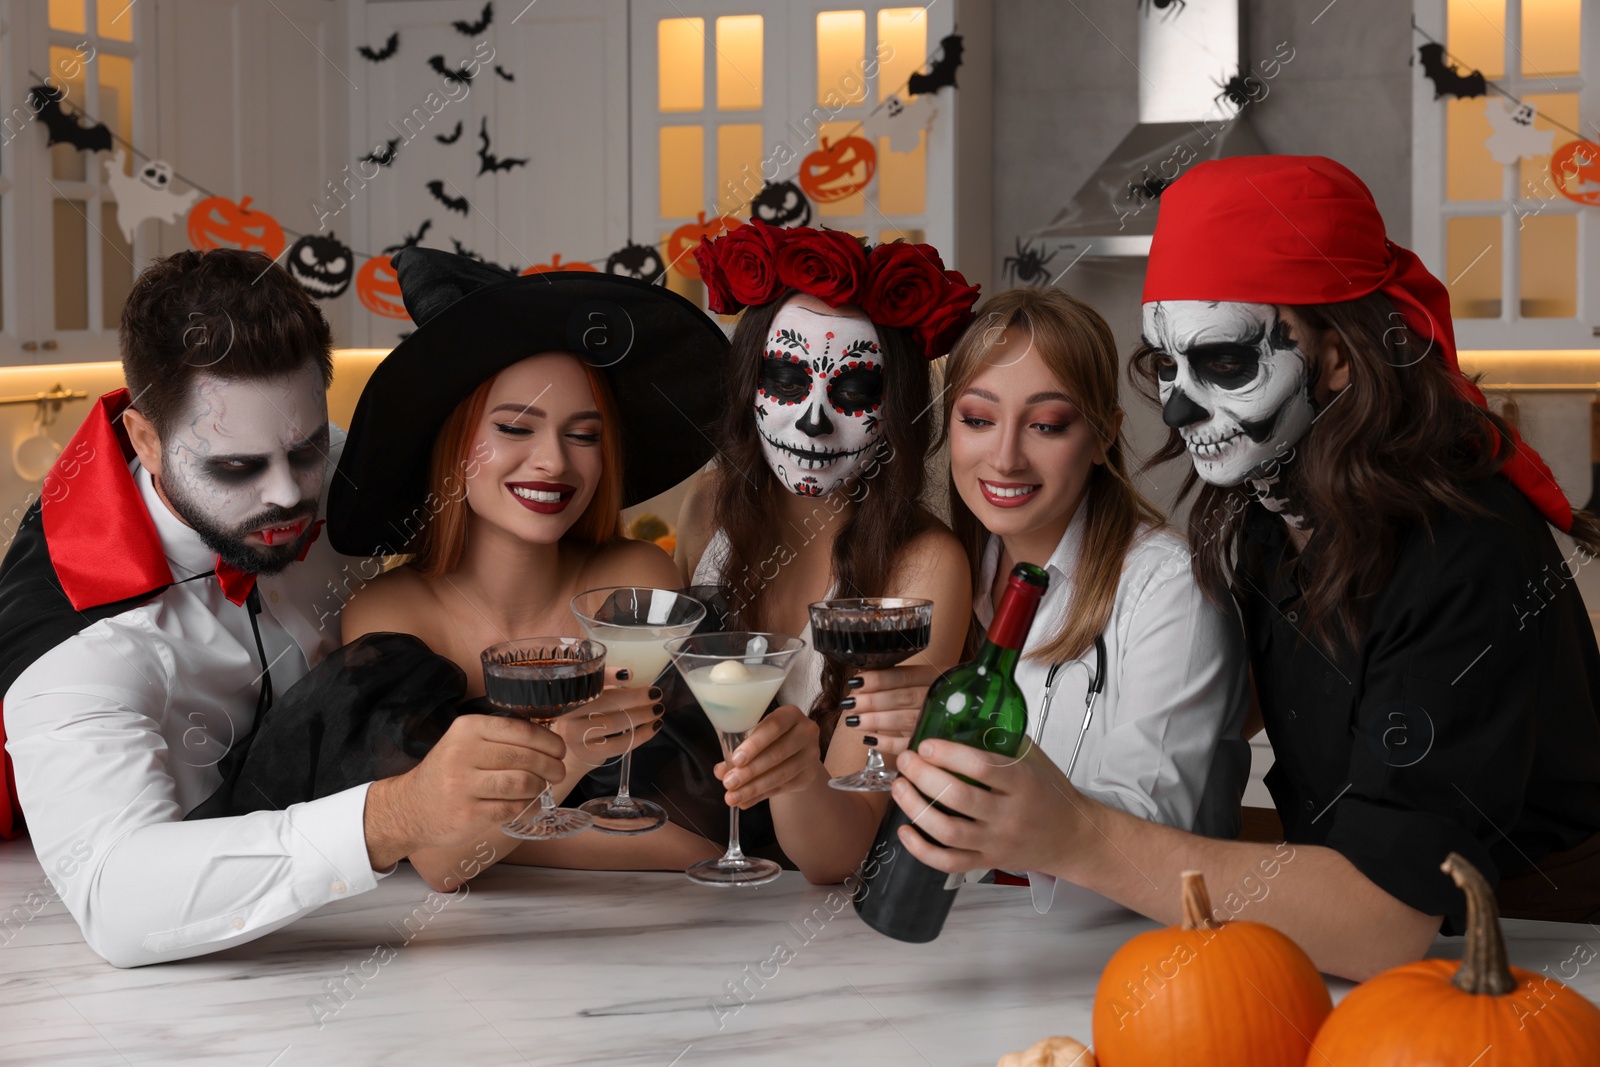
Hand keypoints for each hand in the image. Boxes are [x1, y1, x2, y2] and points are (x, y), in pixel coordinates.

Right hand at [366, 713, 566, 867]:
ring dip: (540, 786)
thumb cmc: (447, 772)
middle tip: (558, 772)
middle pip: (525, 757)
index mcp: (467, 729)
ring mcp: (463, 786)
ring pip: (522, 783)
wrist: (410, 808)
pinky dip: (527, 805)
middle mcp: (463, 753)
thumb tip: (548, 738)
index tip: (559, 750)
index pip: (521, 730)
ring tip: (542, 787)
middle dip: (551, 766)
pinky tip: (527, 803)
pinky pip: (512, 808)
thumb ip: (500, 737)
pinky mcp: (467, 814)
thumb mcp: (465, 742)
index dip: (548, 741)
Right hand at [552, 683, 662, 773]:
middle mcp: (569, 713)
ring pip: (613, 724)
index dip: (609, 676)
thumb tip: (639, 684)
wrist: (569, 754)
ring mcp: (576, 735)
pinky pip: (619, 744)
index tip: (629, 674)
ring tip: (658, 709)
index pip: (589, 681)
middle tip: (656, 693)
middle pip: (605, 703)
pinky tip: (654, 727)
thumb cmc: (585, 719)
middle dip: (634, 697)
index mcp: (570, 694)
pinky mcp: (588, 752)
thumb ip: (608, 690)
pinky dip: (641, 735)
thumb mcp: (591, 700)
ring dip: (640, 716)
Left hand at [712, 704, 822, 807]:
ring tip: (732, 797)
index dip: (754, 744)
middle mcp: (806, 732)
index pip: (774, 726)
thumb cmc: (768, 738)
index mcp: (790, 714)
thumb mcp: (753, 736)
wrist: (793, 751)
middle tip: (728, 782)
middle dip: (750, 771)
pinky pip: (783, 788)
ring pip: (781, 775)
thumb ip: (737, 750)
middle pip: (777, 753)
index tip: (736, 760)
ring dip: (754, 788)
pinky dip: (761, 796)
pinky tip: (745, 801)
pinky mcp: (809, 776)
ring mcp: (811, 755)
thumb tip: (720, 770)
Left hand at [841, 663, 939, 759]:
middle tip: (850, 703)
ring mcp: (939, 721)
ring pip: (906, 720)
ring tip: (853, 721)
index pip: (905, 676)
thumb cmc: (926, 695)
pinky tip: (868, 740)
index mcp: (936, 676)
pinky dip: (887, 743)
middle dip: (873, 700)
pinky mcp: (932, 744)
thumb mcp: (916, 682)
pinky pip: (908, 745)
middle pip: (904, 697)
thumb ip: (892, 679)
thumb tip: (859, 681)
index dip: (879, 679)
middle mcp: (940, 697)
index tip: (856, 681)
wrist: (956, 717)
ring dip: (876, 720)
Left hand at [888, 739, 1089, 876]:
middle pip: (958, 798)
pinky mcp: (986, 863)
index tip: (926, 744)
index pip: (982, 767)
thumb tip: (961, 717)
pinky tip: (905, 830)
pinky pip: (948, 862)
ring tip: (899, 787)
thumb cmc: (1051, 793)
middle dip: (923, 776)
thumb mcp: (1034, 759)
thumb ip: (1003, 740)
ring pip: (948, 832)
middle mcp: (1009, 816)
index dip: (949, 754)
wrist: (1071, 838)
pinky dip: (921, 849)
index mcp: (1024, 784)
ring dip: (915, 808)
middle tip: (906, 760)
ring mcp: (996, 843)